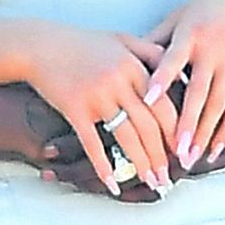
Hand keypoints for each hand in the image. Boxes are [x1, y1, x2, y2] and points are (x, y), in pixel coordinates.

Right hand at [23, 22, 175, 194]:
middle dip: (162, 154)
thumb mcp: (121, 39)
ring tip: (152, 182)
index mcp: (132, 65)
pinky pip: (92, 143)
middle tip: (170, 176)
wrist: (40, 45)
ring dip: (142, 163)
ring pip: (126, 136)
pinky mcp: (74, 108)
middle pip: (148, 125)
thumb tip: (181, 76)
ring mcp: (96, 95)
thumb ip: (151, 52)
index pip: (163, 104)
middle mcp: (117, 80)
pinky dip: (103, 167)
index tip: (183, 151)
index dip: (176, 131)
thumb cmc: (82, 43)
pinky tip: (113, 184)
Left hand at [144, 0, 224, 169]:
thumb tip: (129, 63)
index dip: (161, 79)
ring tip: (190, 158)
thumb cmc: (208, 6)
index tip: (147, 100)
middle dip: (186, 124)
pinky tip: (214, 149)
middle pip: (199, 93)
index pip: (173, 59)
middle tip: (174, 152)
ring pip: (218, 105)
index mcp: (191, 34)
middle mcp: (213, 51)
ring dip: (204, 135)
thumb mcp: (180, 15)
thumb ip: (157, 39)